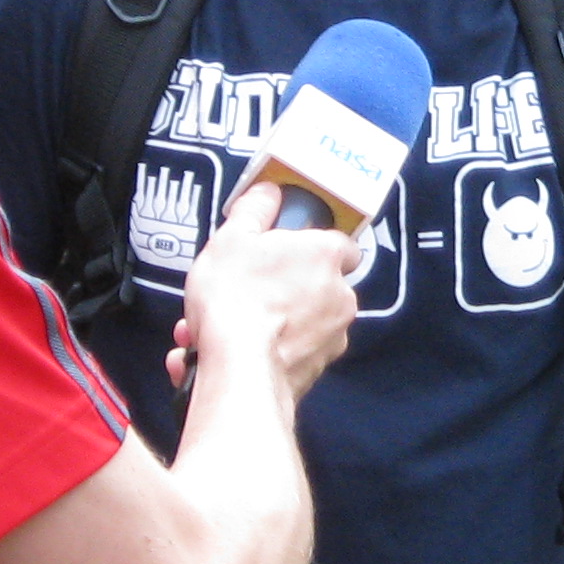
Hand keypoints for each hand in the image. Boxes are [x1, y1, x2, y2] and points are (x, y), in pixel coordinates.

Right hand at [172, 183, 358, 397]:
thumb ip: (254, 209)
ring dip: (268, 322)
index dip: (311, 245)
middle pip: (318, 284)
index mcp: (326, 256)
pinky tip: (229, 352)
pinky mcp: (317, 370)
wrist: (240, 370)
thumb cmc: (237, 300)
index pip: (339, 243)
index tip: (286, 250)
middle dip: (283, 288)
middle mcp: (340, 296)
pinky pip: (291, 354)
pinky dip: (266, 352)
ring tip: (223, 327)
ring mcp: (333, 336)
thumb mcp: (232, 238)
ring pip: (302, 322)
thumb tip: (268, 192)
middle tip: (245, 291)